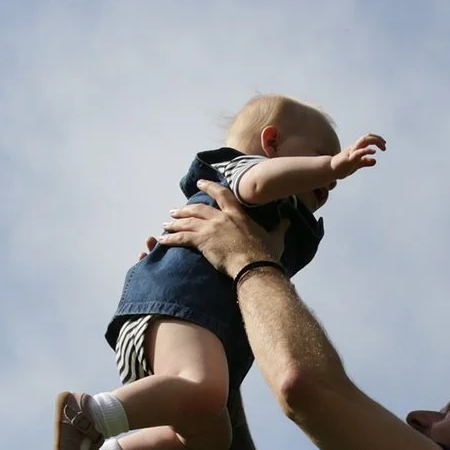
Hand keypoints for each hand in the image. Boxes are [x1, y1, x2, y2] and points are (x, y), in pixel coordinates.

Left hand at [159, 181, 286, 276]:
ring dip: (174, 223)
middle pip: (197, 208)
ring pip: (187, 222)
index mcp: (238, 214)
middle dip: (184, 209)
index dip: (209, 186)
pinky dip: (170, 238)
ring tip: (165, 224)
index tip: (199, 183)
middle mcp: (221, 218)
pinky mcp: (202, 241)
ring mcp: (210, 229)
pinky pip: (181, 238)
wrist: (254, 267)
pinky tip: (162, 240)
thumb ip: (280, 228)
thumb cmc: (266, 254)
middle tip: (174, 211)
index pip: (222, 194)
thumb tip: (288, 221)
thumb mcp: (276, 238)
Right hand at [329, 133, 385, 179]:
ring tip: (382, 147)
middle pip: (367, 137)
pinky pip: (358, 152)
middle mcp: (354, 147)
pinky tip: (373, 152)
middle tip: (385, 145)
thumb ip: (365, 162)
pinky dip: (366, 150)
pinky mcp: (349, 159)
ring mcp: (351, 152)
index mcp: (357, 148)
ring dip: (374, 141)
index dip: (377, 139)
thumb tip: (374, 160)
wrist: (330, 170)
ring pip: (363, 141)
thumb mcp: (357, 164)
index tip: (384, 144)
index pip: (368, 138)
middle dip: (377, 139)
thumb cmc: (342, 167)